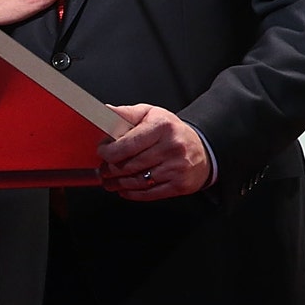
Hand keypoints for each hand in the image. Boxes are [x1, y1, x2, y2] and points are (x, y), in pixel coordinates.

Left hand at [97, 104, 211, 199]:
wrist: (202, 148)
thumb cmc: (171, 131)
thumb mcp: (151, 114)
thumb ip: (126, 113)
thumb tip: (105, 111)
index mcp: (162, 127)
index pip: (127, 145)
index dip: (108, 151)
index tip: (102, 152)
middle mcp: (172, 147)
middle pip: (130, 165)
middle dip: (110, 169)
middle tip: (103, 169)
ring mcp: (177, 168)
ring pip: (137, 181)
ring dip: (118, 183)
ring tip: (109, 181)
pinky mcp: (180, 185)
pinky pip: (149, 193)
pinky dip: (132, 194)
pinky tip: (124, 189)